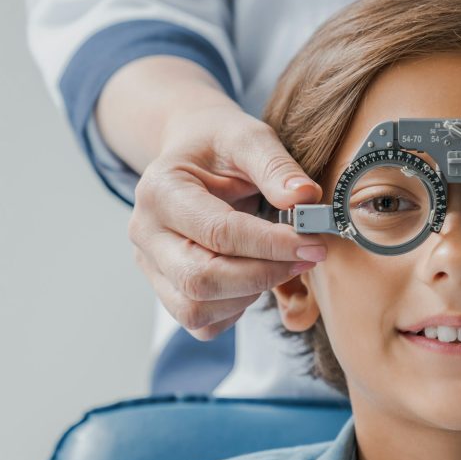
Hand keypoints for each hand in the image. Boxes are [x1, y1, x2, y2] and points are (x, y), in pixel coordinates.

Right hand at [127, 102, 326, 339]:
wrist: (192, 153)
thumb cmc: (219, 145)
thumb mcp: (248, 137)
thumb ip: (276, 166)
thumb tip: (305, 198)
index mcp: (160, 191)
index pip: (218, 232)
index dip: (272, 244)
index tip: (314, 244)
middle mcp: (146, 233)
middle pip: (200, 280)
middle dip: (263, 275)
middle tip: (306, 258)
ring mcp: (152, 266)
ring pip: (196, 310)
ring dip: (249, 295)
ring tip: (279, 264)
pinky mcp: (166, 288)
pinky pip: (201, 322)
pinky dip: (235, 309)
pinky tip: (256, 277)